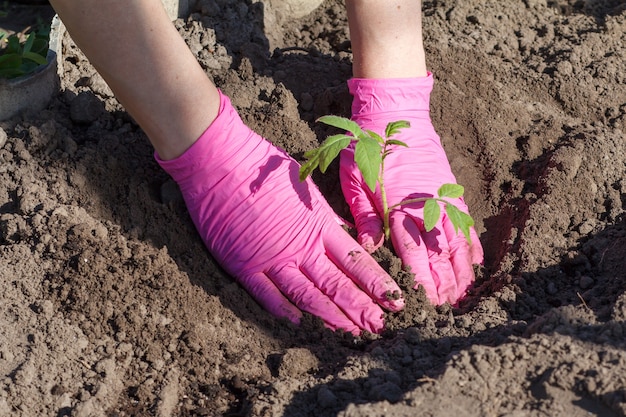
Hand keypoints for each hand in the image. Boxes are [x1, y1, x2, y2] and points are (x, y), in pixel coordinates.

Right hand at [156, 91, 403, 333]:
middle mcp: (299, 246)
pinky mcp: (244, 266)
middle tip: (382, 326)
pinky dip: (285, 311)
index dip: (377, 283)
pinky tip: (302, 325)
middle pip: (337, 284)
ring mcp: (271, 259)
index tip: (395, 298)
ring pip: (308, 295)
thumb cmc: (265, 166)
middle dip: (362, 307)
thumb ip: (326, 216)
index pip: (355, 261)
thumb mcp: (305, 187)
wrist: (220, 160)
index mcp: (317, 225)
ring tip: (353, 333)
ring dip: (332, 316)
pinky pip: (268, 295)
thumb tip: (348, 233)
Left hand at [340, 74, 483, 304]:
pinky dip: (473, 243)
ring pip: (457, 242)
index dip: (422, 281)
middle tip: (448, 310)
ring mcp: (442, 199)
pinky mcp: (450, 190)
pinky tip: (477, 263)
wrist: (394, 115)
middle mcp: (426, 207)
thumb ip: (365, 215)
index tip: (427, 304)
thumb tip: (371, 248)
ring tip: (465, 295)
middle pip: (439, 254)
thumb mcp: (355, 180)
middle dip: (445, 284)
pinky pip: (466, 222)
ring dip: (462, 270)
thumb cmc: (367, 148)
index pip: (413, 253)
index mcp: (400, 208)